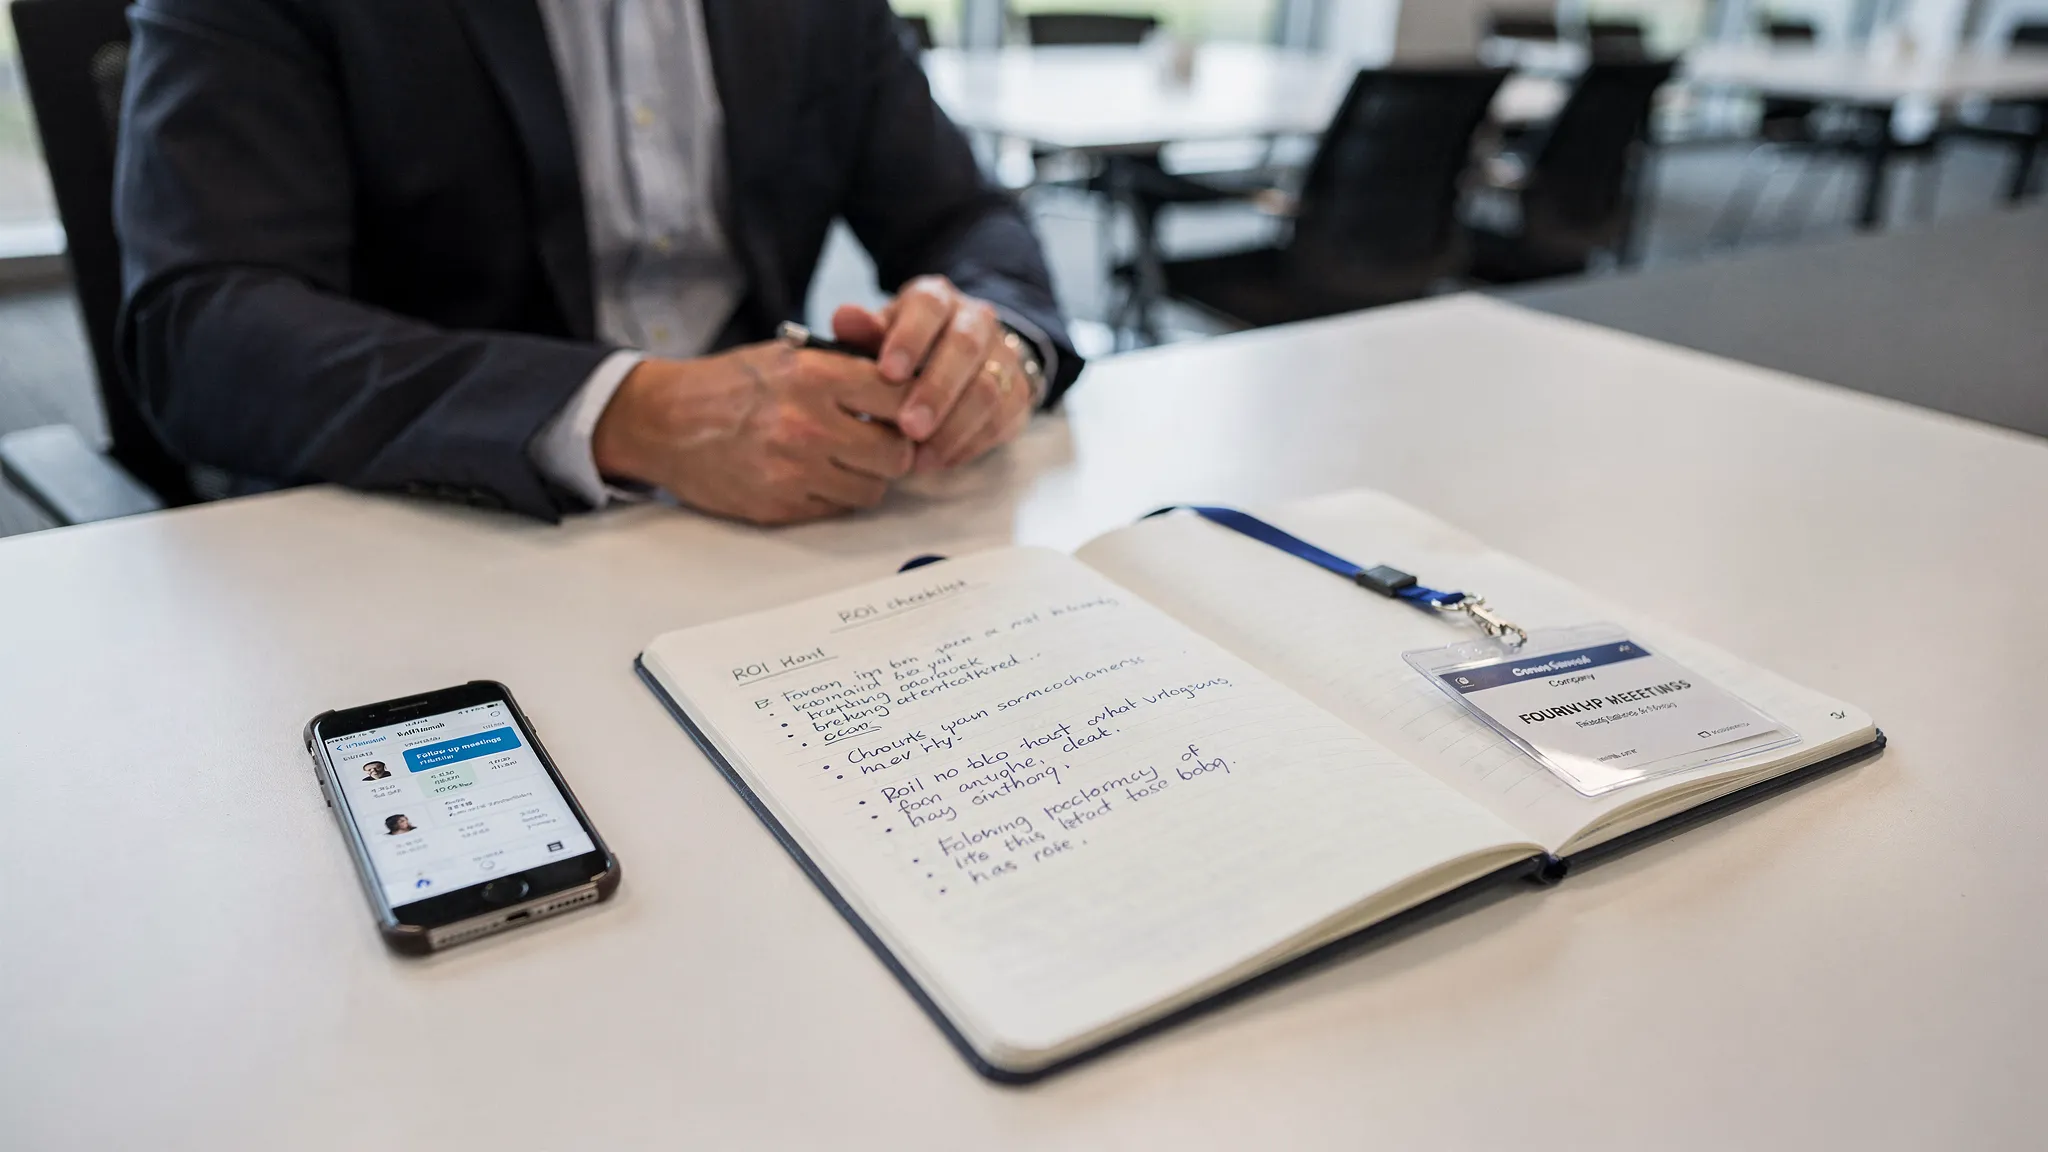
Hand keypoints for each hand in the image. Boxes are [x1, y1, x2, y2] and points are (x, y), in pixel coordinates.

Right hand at [591, 343, 915, 524]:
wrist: (664, 423)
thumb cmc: (729, 385)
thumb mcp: (786, 355)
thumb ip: (845, 366)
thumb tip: (905, 381)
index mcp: (813, 377)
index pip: (900, 396)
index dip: (912, 403)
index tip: (908, 407)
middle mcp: (808, 426)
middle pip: (896, 453)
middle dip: (896, 448)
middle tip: (882, 440)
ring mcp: (794, 472)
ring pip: (873, 489)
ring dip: (869, 477)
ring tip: (849, 460)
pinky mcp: (781, 507)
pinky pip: (838, 509)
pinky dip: (837, 496)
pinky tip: (819, 476)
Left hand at [831, 276, 1035, 472]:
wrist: (960, 359)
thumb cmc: (906, 349)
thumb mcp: (880, 336)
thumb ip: (861, 331)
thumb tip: (844, 317)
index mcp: (937, 298)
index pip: (929, 307)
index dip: (910, 339)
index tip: (888, 373)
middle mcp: (976, 320)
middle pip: (965, 348)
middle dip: (936, 391)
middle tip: (908, 427)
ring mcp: (1002, 356)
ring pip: (988, 389)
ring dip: (953, 427)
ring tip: (919, 457)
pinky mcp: (1017, 393)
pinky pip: (1000, 420)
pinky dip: (967, 445)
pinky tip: (937, 460)